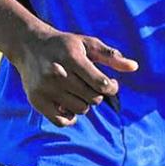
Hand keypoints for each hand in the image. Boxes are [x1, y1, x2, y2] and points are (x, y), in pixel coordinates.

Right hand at [10, 27, 138, 126]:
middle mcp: (57, 73)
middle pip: (93, 98)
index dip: (112, 87)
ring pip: (80, 110)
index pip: (101, 84)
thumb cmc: (65, 45)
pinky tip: (70, 104)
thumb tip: (135, 67)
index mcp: (72, 57)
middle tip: (92, 85)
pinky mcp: (37, 101)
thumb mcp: (88, 44)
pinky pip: (62, 121)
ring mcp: (45, 88)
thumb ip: (111, 56)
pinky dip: (70, 117)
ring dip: (85, 103)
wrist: (29, 45)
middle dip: (98, 94)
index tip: (111, 84)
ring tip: (79, 91)